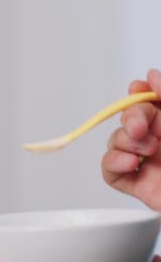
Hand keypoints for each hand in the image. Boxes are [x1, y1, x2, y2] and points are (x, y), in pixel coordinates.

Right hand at [102, 69, 160, 209]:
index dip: (142, 91)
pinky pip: (110, 170)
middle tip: (141, 127)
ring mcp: (150, 163)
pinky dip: (113, 163)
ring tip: (147, 152)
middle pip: (130, 118)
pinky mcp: (139, 185)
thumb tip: (153, 76)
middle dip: (131, 117)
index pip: (152, 100)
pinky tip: (129, 163)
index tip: (140, 88)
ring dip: (125, 142)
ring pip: (117, 141)